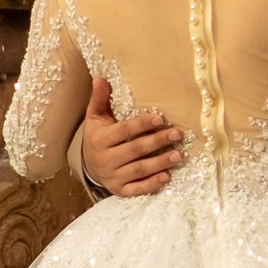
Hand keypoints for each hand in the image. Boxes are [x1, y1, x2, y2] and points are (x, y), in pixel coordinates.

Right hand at [74, 75, 181, 199]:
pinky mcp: (120, 190)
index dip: (142, 124)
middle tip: (177, 135)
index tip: (160, 118)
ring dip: (160, 163)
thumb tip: (101, 77)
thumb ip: (100, 99)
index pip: (124, 131)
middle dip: (157, 141)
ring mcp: (113, 177)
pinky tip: (167, 177)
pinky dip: (152, 184)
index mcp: (101, 139)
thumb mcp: (95, 117)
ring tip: (178, 155)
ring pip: (139, 170)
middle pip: (135, 150)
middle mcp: (106, 159)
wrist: (89, 166)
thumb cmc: (98, 136)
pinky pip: (137, 189)